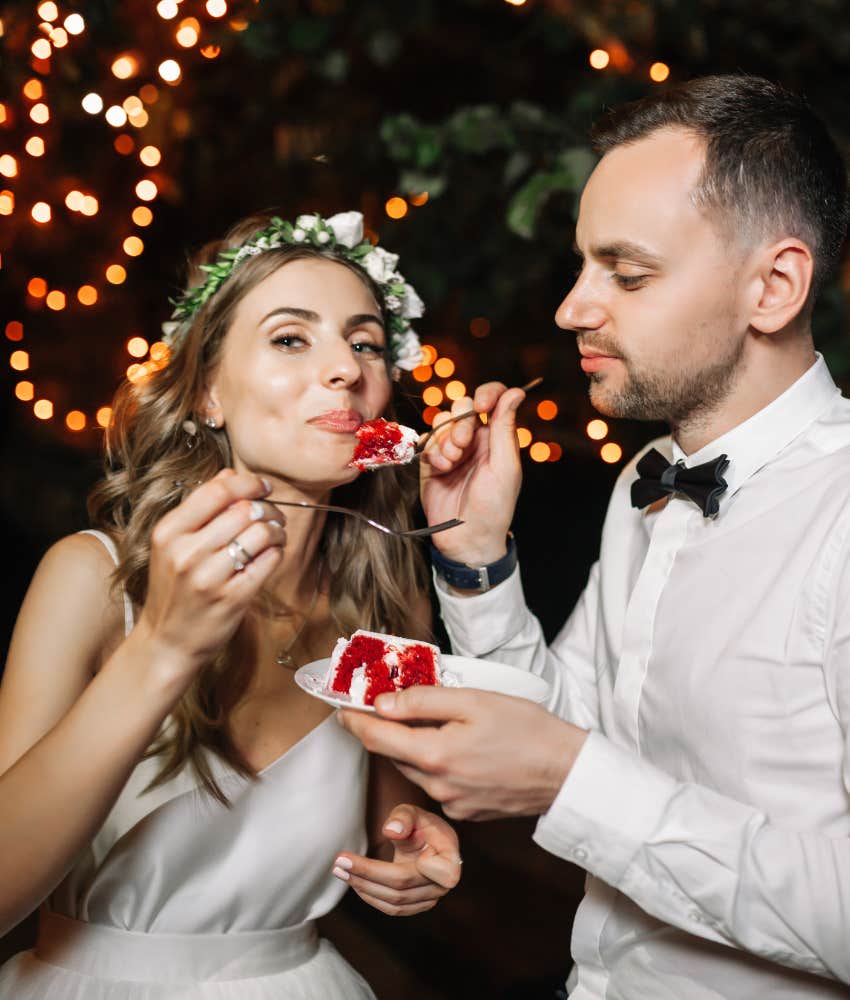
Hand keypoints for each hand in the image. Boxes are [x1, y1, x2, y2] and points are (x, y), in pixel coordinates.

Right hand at [136, 469, 285, 682]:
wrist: (167, 642)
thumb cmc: (175, 588)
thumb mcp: (172, 545)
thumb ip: (199, 510)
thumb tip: (230, 475)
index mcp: (169, 532)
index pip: (217, 490)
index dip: (248, 483)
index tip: (262, 486)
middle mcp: (186, 552)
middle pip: (245, 510)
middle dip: (268, 508)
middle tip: (273, 516)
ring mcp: (209, 577)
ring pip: (261, 533)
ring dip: (277, 530)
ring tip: (274, 536)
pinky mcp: (232, 598)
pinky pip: (269, 561)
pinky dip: (277, 553)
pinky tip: (271, 556)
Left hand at [332, 803, 461, 915]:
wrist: (426, 840)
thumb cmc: (420, 824)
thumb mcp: (413, 812)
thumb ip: (403, 817)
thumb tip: (390, 831)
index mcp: (450, 856)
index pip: (438, 873)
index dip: (410, 869)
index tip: (380, 849)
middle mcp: (443, 883)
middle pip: (402, 886)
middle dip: (367, 874)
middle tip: (339, 861)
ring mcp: (431, 898)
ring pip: (395, 902)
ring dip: (363, 887)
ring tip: (339, 870)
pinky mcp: (417, 905)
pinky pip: (393, 908)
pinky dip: (370, 896)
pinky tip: (354, 880)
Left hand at [339, 688, 587, 820]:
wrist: (566, 772)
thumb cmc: (526, 729)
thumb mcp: (473, 700)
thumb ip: (423, 700)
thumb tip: (383, 703)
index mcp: (434, 755)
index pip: (376, 737)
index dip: (353, 720)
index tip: (340, 707)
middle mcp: (436, 786)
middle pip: (393, 753)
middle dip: (384, 729)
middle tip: (382, 702)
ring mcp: (450, 804)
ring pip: (415, 768)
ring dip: (411, 746)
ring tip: (430, 720)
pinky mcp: (466, 812)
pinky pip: (437, 784)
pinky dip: (437, 763)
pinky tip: (460, 747)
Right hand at [419, 382, 524, 565]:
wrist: (466, 537)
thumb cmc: (494, 506)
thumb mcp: (505, 466)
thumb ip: (505, 428)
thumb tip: (517, 392)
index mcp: (497, 437)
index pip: (493, 399)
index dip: (485, 395)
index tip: (481, 408)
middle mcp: (476, 439)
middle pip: (463, 406)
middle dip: (460, 423)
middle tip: (462, 446)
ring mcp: (453, 450)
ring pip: (442, 421)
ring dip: (445, 439)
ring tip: (451, 463)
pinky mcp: (432, 462)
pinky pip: (427, 441)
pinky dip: (433, 452)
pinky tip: (441, 470)